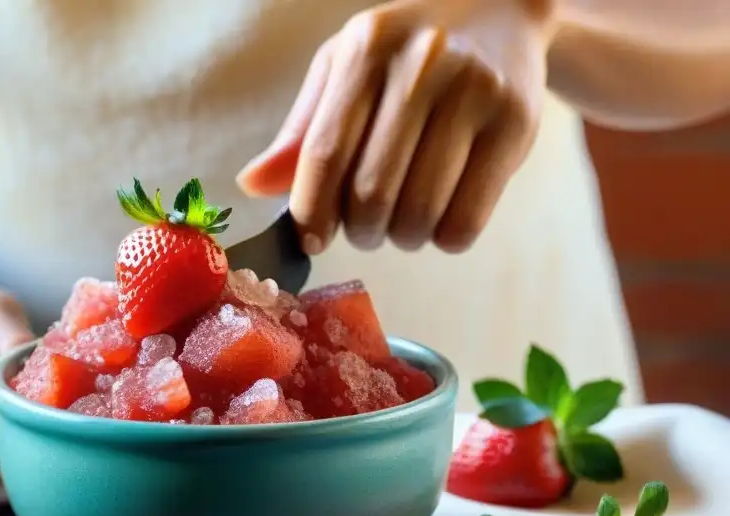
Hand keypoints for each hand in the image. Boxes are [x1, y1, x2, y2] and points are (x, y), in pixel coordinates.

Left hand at [237, 0, 554, 253]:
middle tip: (365, 230)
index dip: (312, 211)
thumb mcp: (344, 71)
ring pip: (420, 212)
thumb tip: (251, 185)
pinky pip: (467, 219)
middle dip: (360, 232)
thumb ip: (301, 131)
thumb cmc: (405, 53)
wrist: (499, 9)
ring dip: (402, 239)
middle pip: (372, 193)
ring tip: (402, 224)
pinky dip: (444, 239)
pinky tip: (440, 221)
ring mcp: (476, 91)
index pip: (324, 153)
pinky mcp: (518, 122)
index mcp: (366, 49)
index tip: (311, 240)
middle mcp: (422, 64)